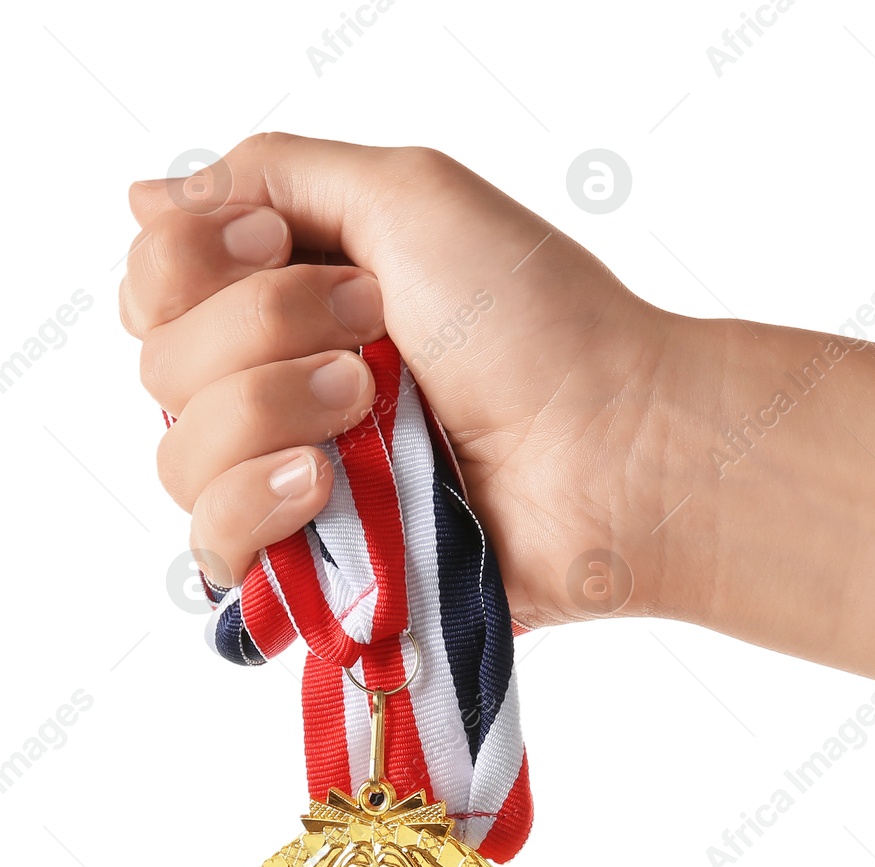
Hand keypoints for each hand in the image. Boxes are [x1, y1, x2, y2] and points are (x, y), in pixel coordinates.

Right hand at [122, 132, 695, 622]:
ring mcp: (304, 488)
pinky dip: (254, 504)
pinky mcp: (325, 570)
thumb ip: (272, 176)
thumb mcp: (408, 195)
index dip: (190, 262)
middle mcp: (288, 394)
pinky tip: (322, 484)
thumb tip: (148, 199)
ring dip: (268, 409)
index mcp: (299, 304)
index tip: (283, 248)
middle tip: (374, 334)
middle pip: (161, 364)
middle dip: (259, 329)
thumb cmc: (539, 321)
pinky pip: (213, 550)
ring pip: (179, 455)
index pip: (157, 283)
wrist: (616, 447)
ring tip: (370, 408)